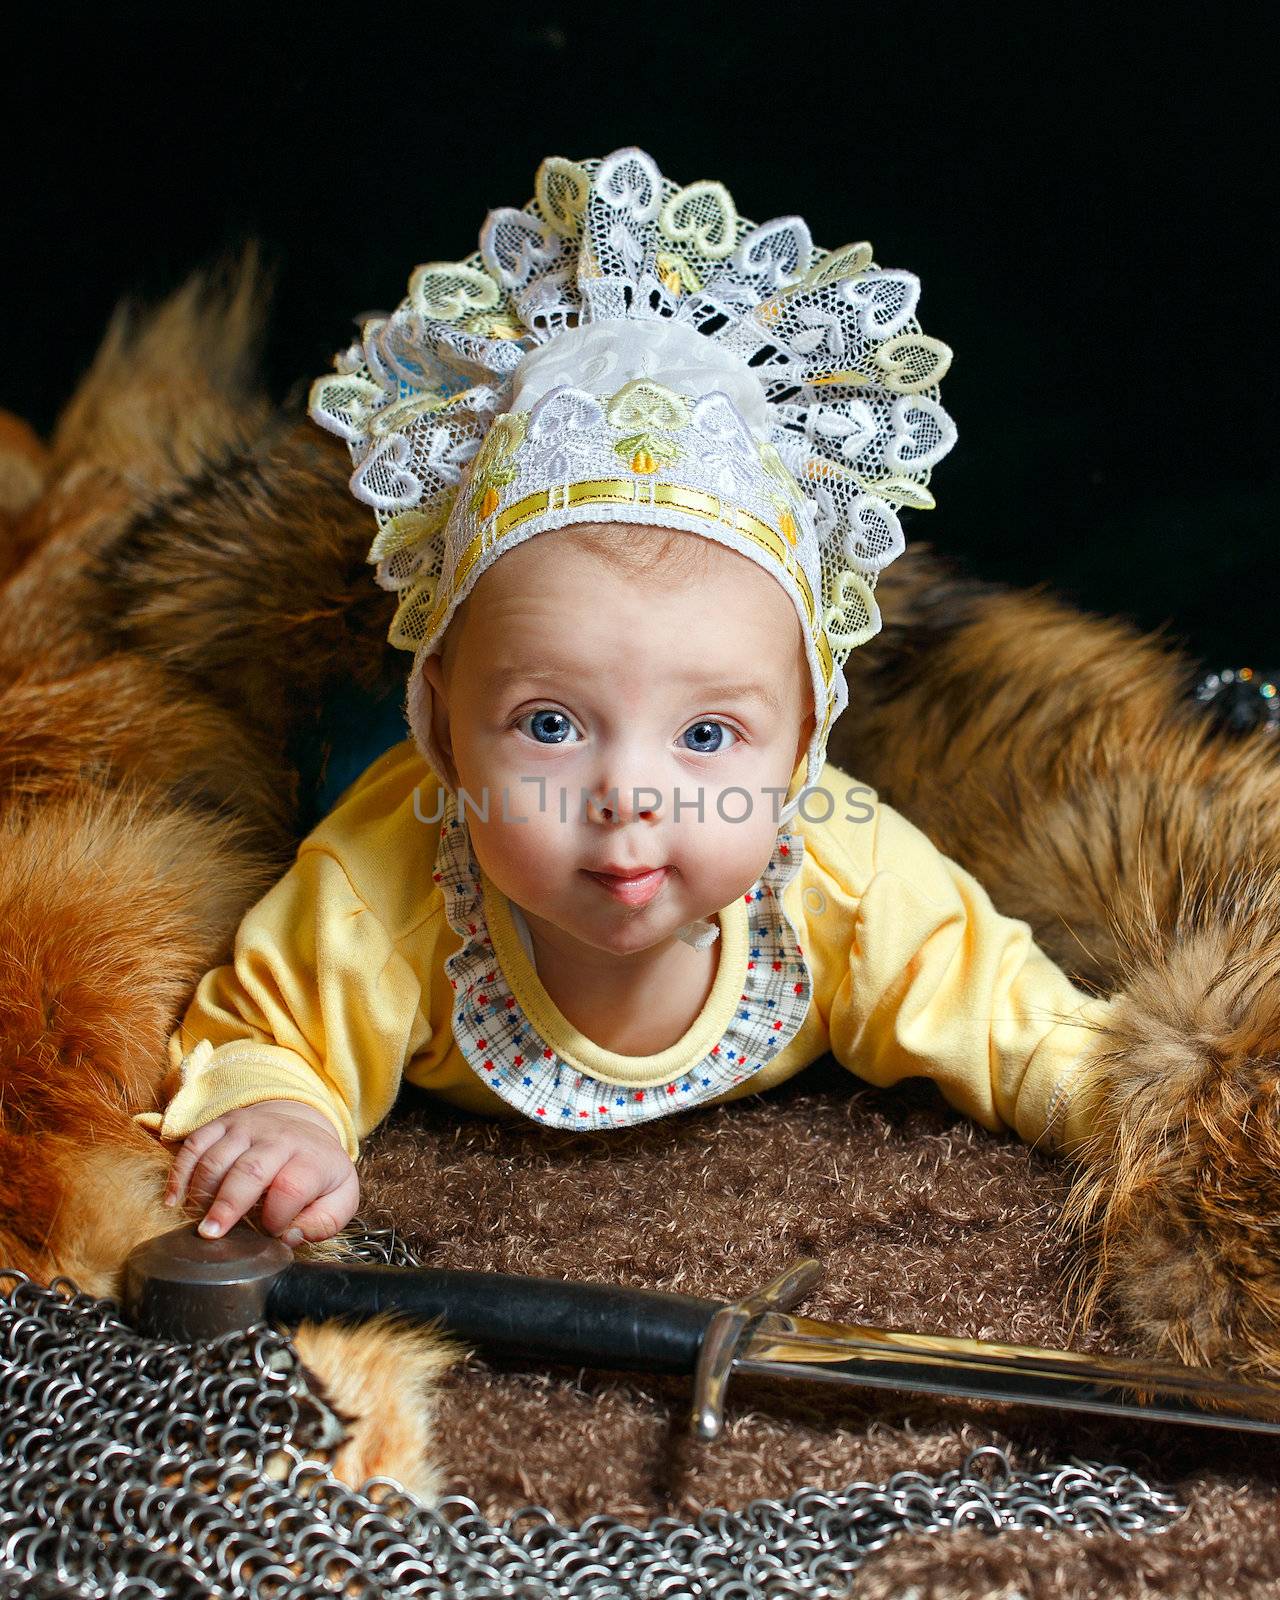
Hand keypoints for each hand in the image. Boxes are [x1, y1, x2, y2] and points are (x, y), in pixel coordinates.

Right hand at [164, 1099, 359, 1246]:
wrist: (304, 1128)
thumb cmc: (318, 1172)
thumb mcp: (340, 1197)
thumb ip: (324, 1222)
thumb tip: (290, 1238)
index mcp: (311, 1159)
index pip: (291, 1187)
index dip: (277, 1216)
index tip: (270, 1234)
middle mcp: (278, 1138)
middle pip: (250, 1170)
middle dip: (228, 1205)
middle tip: (211, 1235)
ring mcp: (248, 1128)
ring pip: (217, 1158)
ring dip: (201, 1192)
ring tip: (195, 1221)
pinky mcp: (223, 1123)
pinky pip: (195, 1144)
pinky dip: (179, 1172)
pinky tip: (174, 1200)